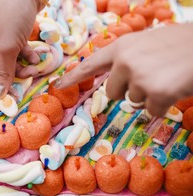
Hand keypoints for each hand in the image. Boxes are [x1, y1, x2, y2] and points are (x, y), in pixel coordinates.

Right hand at [0, 0, 43, 108]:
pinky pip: (18, 57)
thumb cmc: (11, 14)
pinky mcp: (13, 40)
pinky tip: (38, 56)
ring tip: (34, 69)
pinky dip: (28, 59)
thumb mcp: (7, 47)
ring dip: (22, 71)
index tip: (1, 108)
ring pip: (8, 69)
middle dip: (9, 85)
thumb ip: (4, 73)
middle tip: (22, 94)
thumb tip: (0, 95)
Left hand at [57, 23, 192, 115]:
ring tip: (167, 78)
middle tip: (152, 77)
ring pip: (133, 102)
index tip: (57, 86)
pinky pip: (152, 111)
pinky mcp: (156, 94)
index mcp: (122, 47)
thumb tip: (115, 74)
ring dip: (149, 96)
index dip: (73, 77)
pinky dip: (164, 105)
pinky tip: (176, 89)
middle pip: (112, 93)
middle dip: (129, 90)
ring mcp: (139, 78)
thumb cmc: (182, 43)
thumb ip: (128, 56)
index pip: (90, 65)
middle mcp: (125, 62)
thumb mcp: (149, 42)